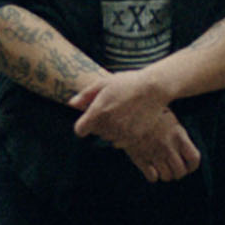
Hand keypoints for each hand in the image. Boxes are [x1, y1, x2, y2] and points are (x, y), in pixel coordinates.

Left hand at [71, 70, 200, 180]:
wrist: (153, 88)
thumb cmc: (127, 82)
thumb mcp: (103, 83)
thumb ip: (85, 95)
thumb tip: (71, 104)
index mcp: (98, 112)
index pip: (80, 130)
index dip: (83, 124)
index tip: (89, 119)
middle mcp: (108, 125)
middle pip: (95, 132)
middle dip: (99, 123)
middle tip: (112, 109)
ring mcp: (122, 133)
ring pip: (108, 137)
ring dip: (111, 129)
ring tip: (122, 113)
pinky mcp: (133, 137)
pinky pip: (120, 142)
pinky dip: (122, 134)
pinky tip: (129, 121)